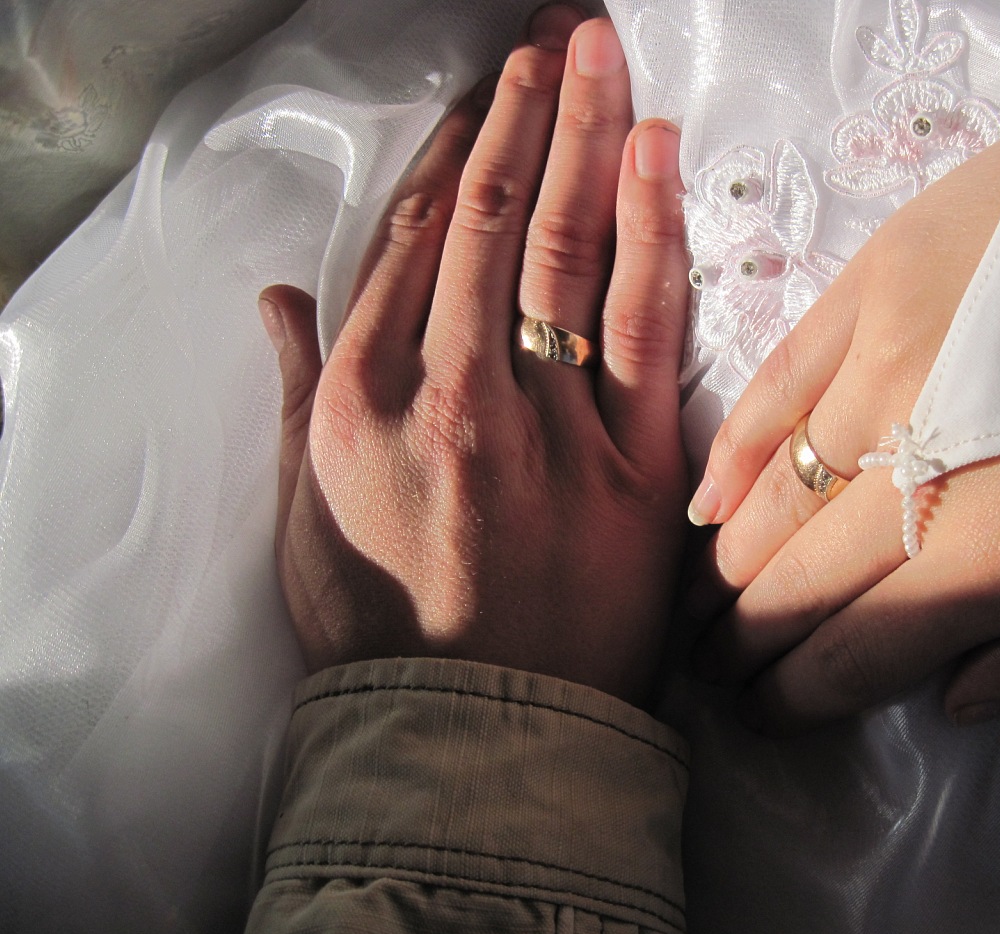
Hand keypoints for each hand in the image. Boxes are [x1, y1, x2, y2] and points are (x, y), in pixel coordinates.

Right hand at [258, 8, 689, 706]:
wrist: (474, 735)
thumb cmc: (381, 630)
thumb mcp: (307, 511)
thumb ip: (294, 393)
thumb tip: (281, 300)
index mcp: (364, 399)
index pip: (414, 242)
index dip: (456, 155)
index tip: (485, 97)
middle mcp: (453, 392)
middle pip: (496, 223)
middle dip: (528, 115)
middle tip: (556, 38)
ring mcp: (548, 426)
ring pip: (569, 253)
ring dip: (588, 141)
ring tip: (603, 58)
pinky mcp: (632, 469)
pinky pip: (646, 333)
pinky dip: (651, 236)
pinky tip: (657, 158)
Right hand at [684, 112, 999, 732]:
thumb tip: (956, 699)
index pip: (858, 648)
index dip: (797, 696)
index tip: (764, 714)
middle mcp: (917, 465)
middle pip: (796, 579)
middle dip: (745, 640)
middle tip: (718, 669)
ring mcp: (884, 365)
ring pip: (772, 491)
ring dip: (730, 563)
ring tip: (707, 602)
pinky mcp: (872, 284)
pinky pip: (774, 385)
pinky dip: (733, 455)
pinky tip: (710, 502)